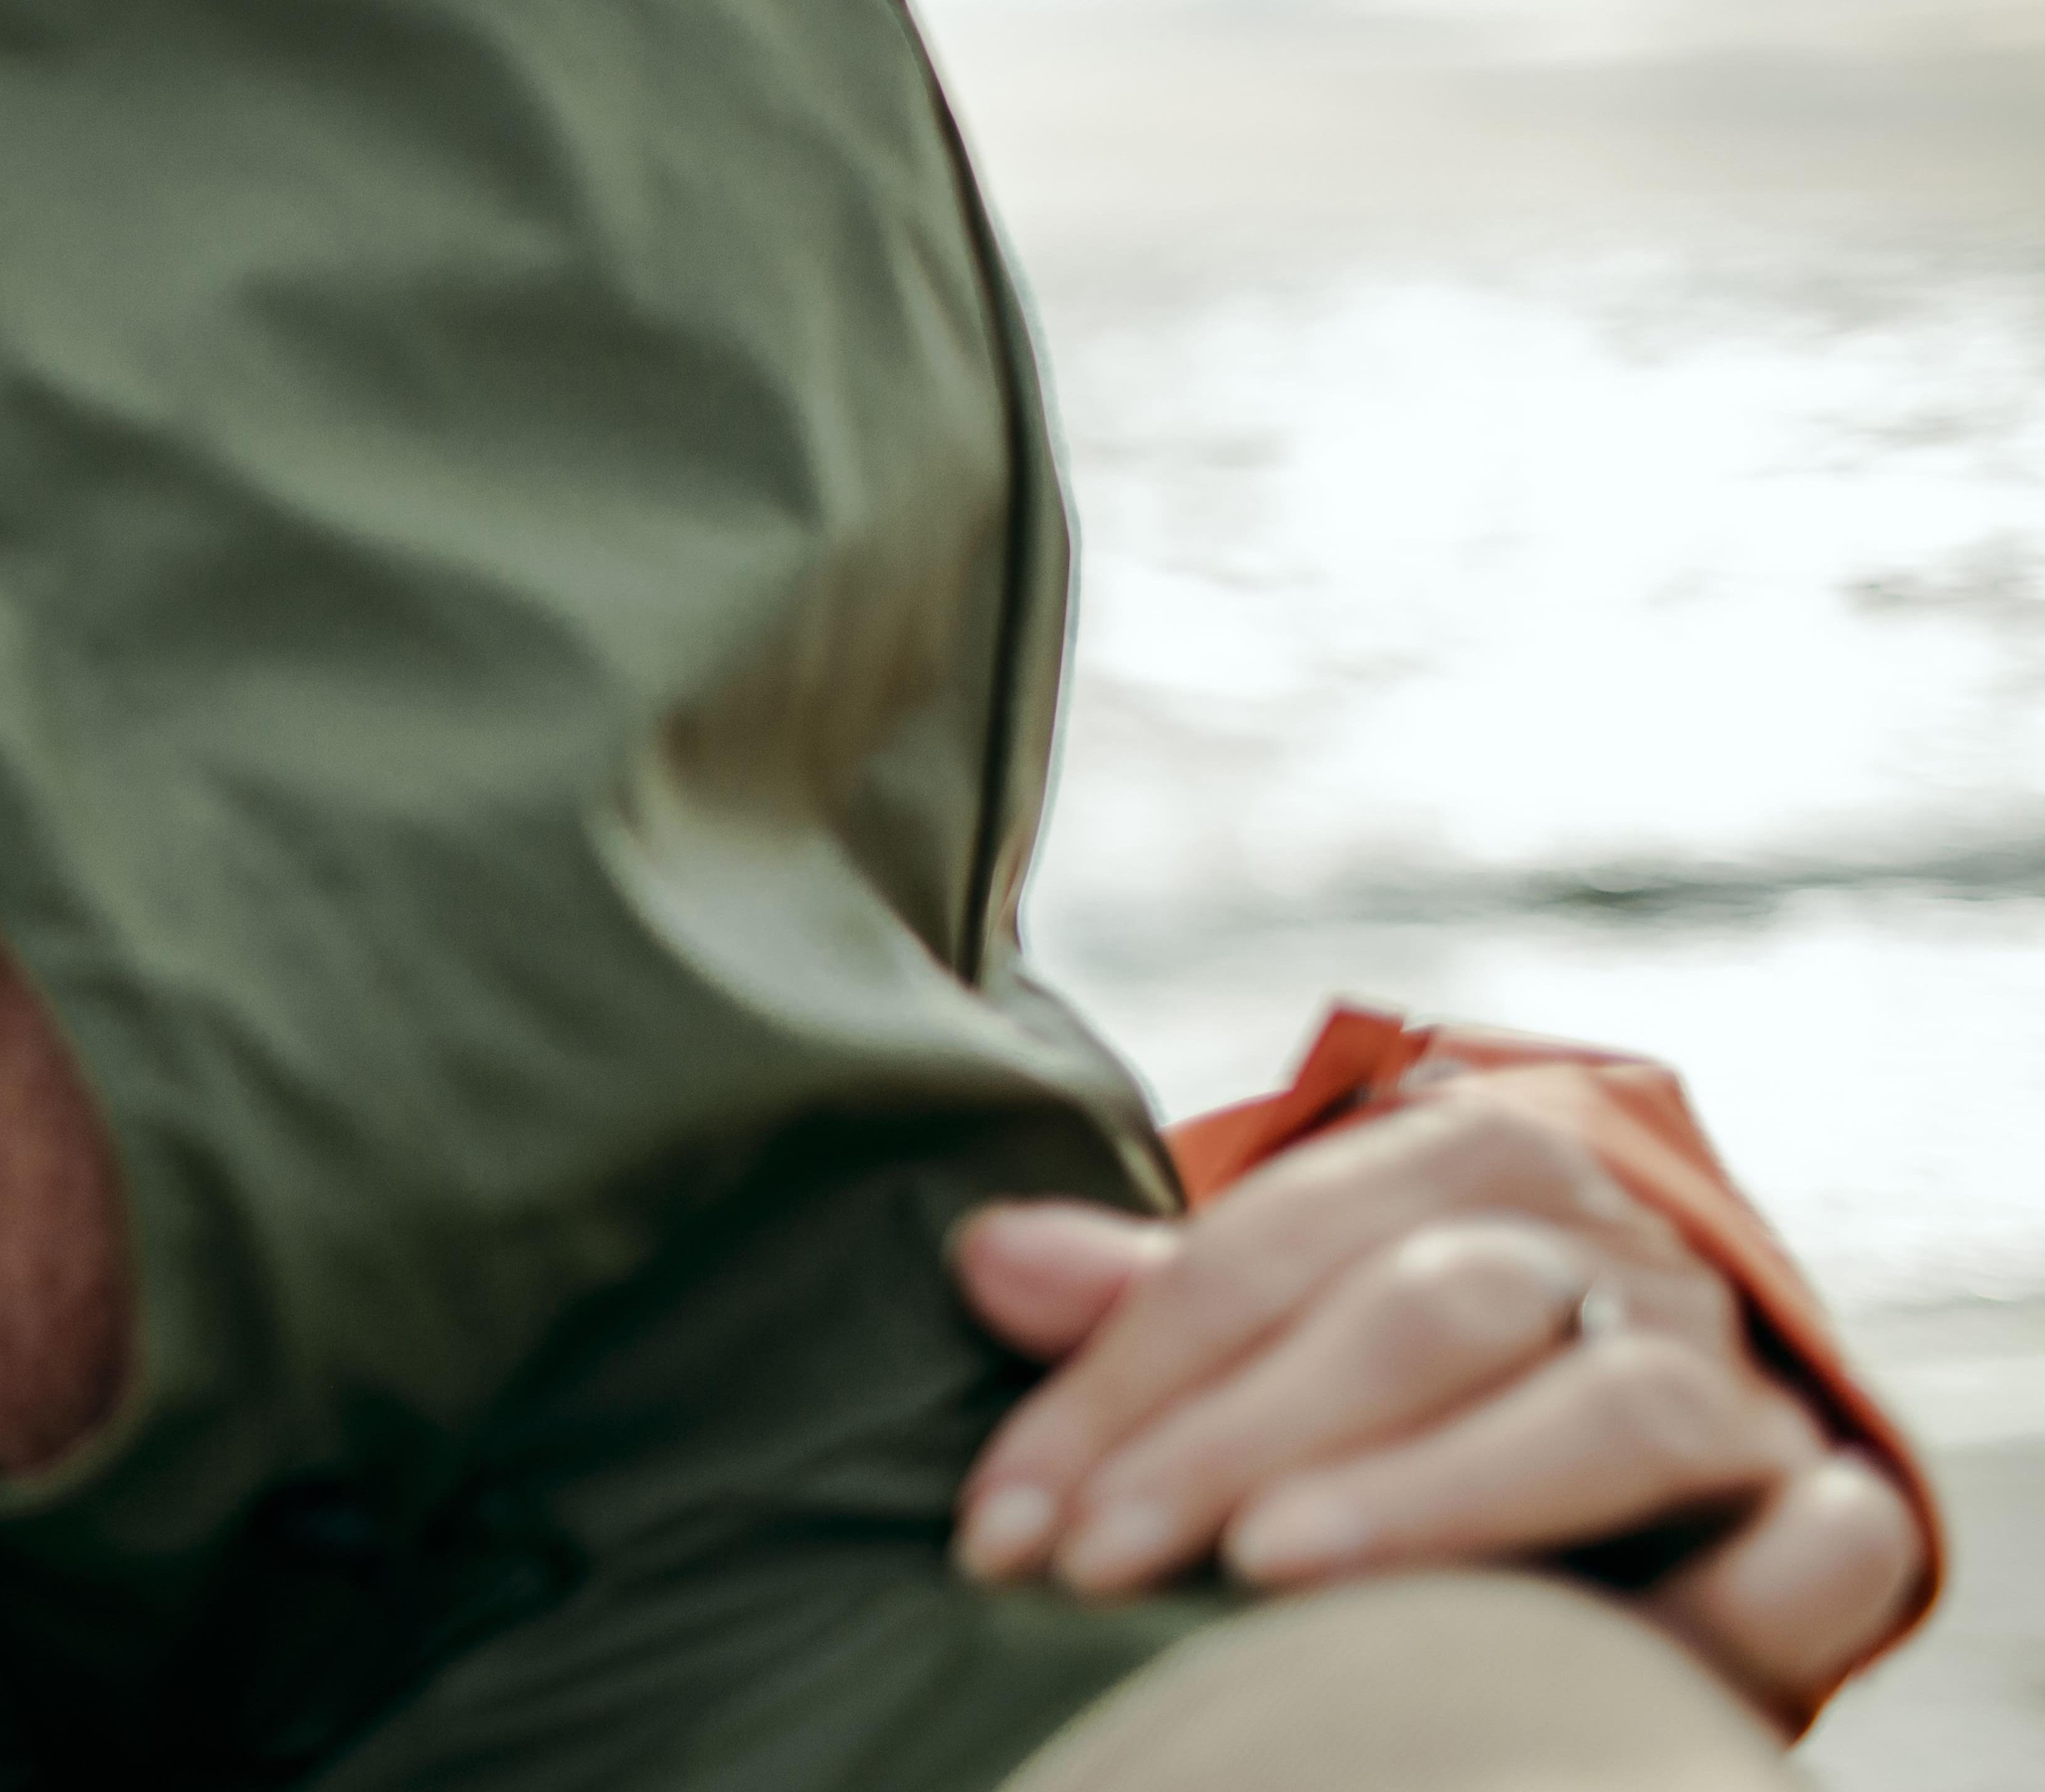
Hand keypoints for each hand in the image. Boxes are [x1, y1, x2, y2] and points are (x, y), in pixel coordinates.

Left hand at [947, 1068, 1924, 1717]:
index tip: (1006, 1524)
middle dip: (1239, 1438)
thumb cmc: (1427, 1378)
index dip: (1121, 1384)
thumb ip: (1155, 1304)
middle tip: (1097, 1559)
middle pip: (1421, 1314)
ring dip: (1441, 1492)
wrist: (1677, 1430)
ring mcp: (1737, 1378)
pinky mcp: (1840, 1505)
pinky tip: (1627, 1655)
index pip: (1264, 1255)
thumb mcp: (1290, 1322)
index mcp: (1472, 1169)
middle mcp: (1619, 1254)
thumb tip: (984, 1257)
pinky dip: (1746, 1594)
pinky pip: (1822, 1543)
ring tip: (1277, 1571)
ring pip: (1604, 1409)